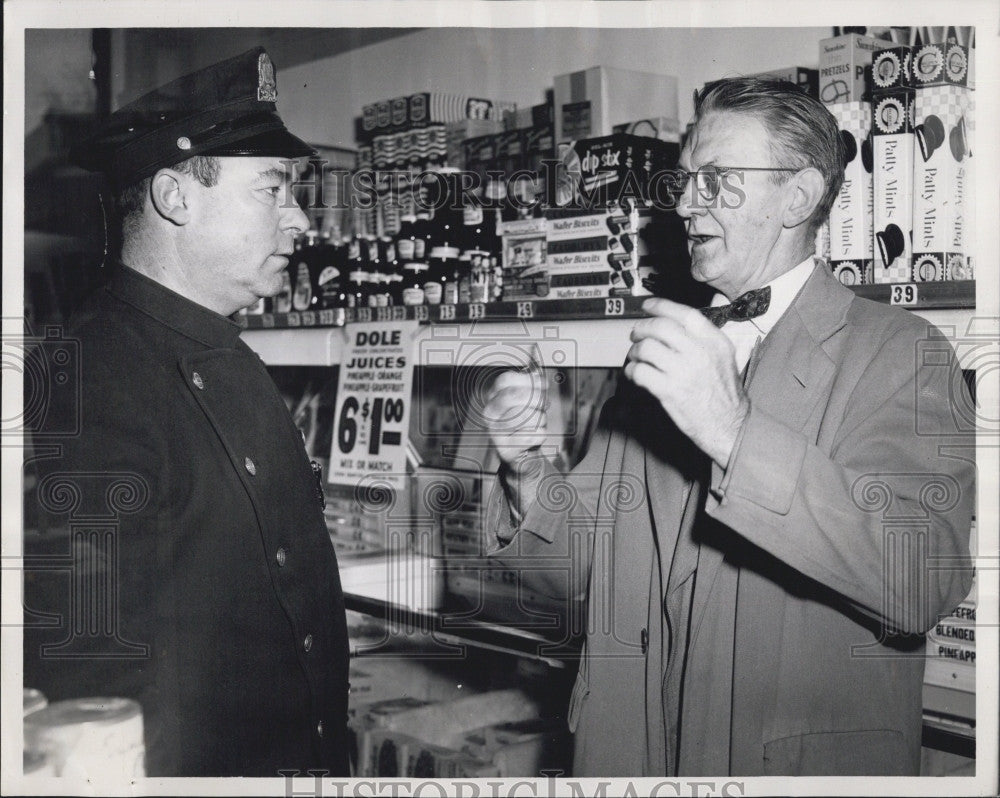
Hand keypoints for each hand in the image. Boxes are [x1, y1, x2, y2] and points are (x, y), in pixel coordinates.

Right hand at [483, 369, 548, 470]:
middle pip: (516, 395)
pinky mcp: (506, 448)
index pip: (505, 379)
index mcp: (493, 396)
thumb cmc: (524, 421)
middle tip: (544, 404)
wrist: (521, 452)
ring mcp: (495, 431)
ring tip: (538, 422)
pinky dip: (540, 434)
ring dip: (541, 418)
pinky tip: (534, 436)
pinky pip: (533, 435)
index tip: (543, 384)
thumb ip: (530, 384)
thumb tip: (536, 373)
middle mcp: (490, 412)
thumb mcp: (526, 399)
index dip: (528, 379)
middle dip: (538, 398)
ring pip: (529, 416)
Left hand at [624, 297, 749, 465]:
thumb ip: (703, 337)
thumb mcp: (724, 356)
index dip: (661, 306)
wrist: (729, 425)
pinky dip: (632, 371)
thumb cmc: (724, 393)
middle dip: (642, 328)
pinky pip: (640, 372)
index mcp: (714, 341)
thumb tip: (672, 324)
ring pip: (646, 348)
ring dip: (635, 351)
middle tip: (635, 334)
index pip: (684, 313)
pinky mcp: (669, 391)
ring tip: (636, 357)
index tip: (647, 306)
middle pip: (660, 327)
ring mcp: (683, 371)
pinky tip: (635, 374)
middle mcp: (699, 352)